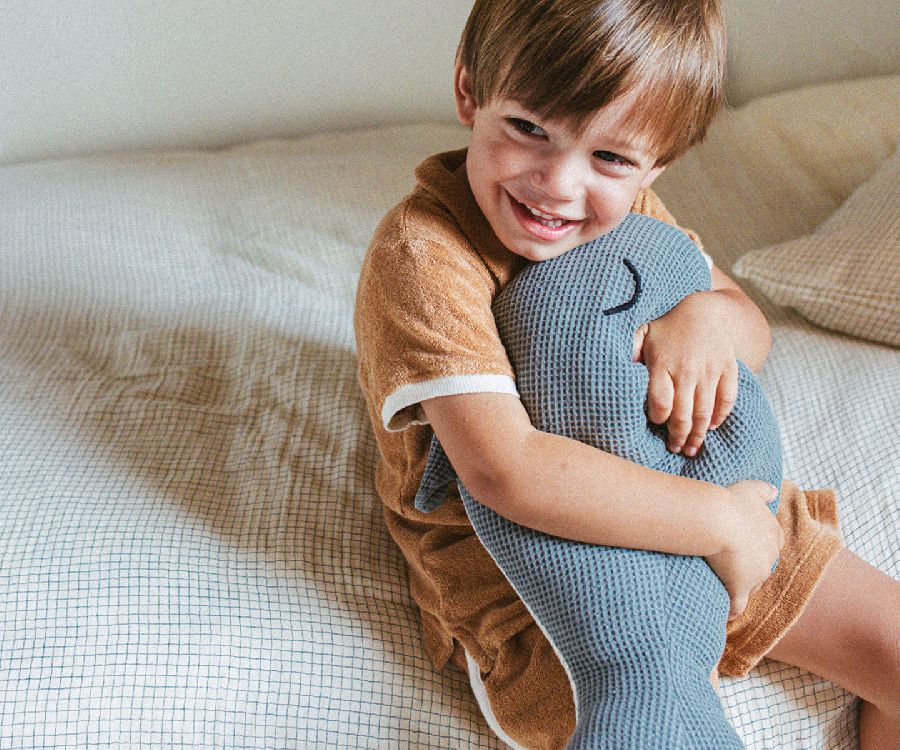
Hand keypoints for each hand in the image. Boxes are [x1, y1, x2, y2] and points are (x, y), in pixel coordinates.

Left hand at [633, 291, 738, 455]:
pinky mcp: (728, 368)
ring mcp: (710, 370)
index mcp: (662, 364)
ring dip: (698, 435)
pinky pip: (727, 399)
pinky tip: (711, 426)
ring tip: (691, 448)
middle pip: (683, 414)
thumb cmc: (666, 327)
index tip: (655, 426)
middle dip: (678, 437)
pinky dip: (720, 416)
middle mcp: (686, 369)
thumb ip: (628, 354)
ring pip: (705, 412)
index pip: (660, 403)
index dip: (658, 419)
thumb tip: (607, 370)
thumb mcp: (642, 335)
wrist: (704, 309)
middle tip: (675, 449)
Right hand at [705, 481, 783, 619]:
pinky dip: (732, 612)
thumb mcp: (750, 489)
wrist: (718, 519)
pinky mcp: (740, 588)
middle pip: (762, 568)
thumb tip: (774, 490)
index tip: (744, 548)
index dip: (757, 548)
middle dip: (750, 570)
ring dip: (740, 589)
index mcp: (773, 534)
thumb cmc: (731, 502)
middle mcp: (770, 557)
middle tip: (730, 568)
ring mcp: (756, 575)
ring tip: (724, 590)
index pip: (771, 546)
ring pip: (751, 587)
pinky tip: (724, 617)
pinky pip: (737, 606)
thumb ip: (764, 490)